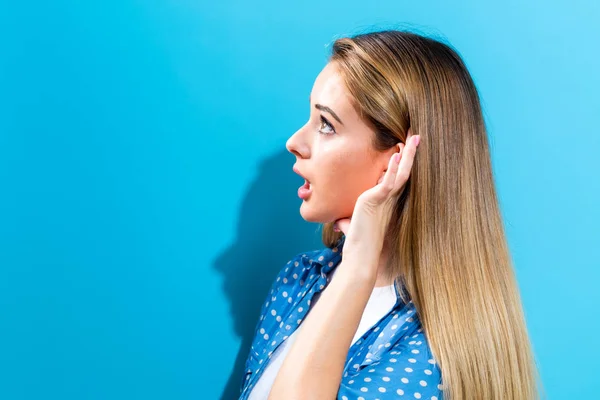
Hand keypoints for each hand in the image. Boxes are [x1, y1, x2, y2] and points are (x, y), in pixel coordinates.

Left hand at [334, 132, 420, 271]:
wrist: (361, 253)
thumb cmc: (358, 241)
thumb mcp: (353, 225)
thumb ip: (349, 221)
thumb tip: (339, 224)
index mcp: (386, 200)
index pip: (398, 175)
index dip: (404, 160)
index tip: (407, 145)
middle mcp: (389, 198)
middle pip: (404, 170)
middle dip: (411, 152)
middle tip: (417, 135)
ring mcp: (384, 199)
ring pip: (400, 173)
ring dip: (407, 155)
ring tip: (413, 138)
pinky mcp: (376, 200)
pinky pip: (387, 182)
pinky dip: (393, 169)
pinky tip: (396, 155)